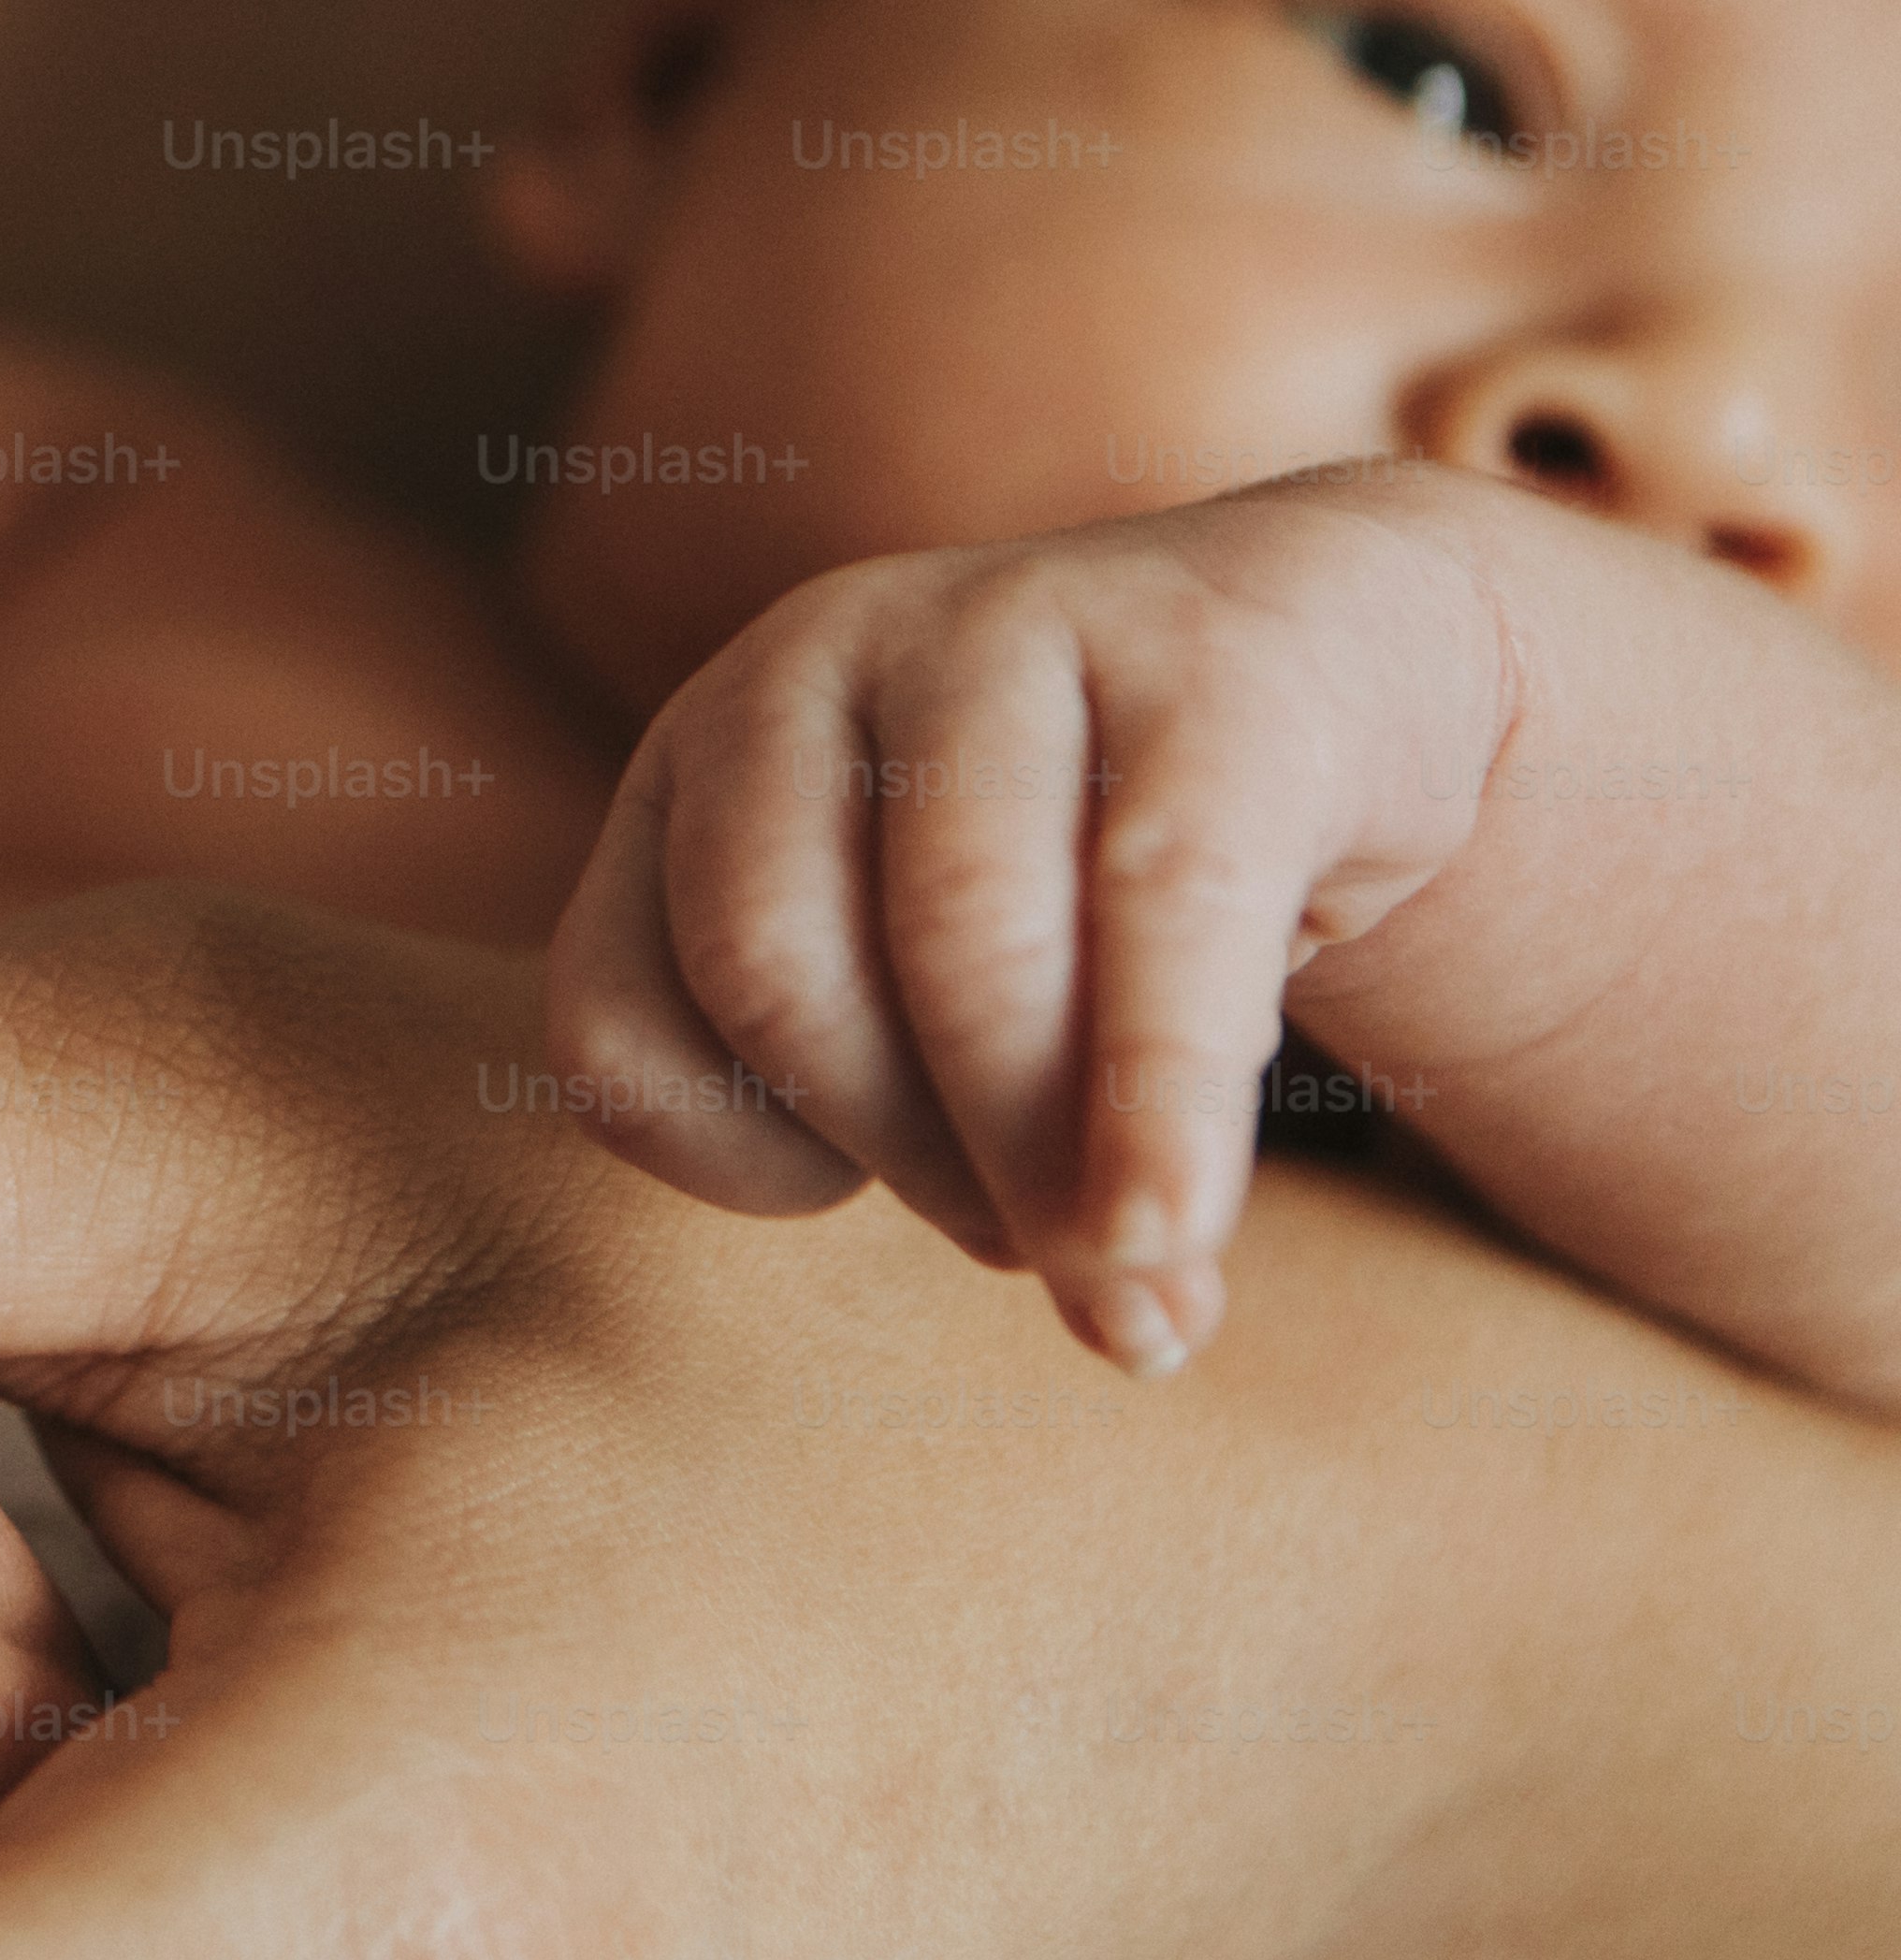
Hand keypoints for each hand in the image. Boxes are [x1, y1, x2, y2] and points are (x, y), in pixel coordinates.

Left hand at [544, 476, 1513, 1369]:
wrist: (1346, 647)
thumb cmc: (1111, 859)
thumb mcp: (947, 961)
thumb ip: (925, 1103)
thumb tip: (1122, 1329)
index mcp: (700, 757)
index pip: (613, 1015)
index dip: (737, 1164)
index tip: (864, 1203)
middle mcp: (804, 663)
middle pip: (772, 980)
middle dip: (913, 1164)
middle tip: (1042, 1250)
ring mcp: (994, 630)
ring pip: (957, 946)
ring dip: (1043, 1159)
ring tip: (1137, 1263)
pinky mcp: (1202, 660)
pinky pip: (1162, 905)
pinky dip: (1159, 1098)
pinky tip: (1176, 1230)